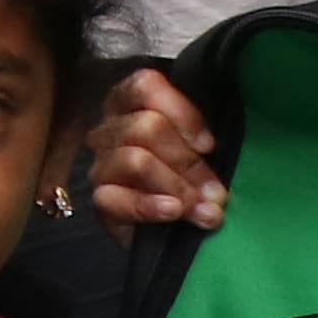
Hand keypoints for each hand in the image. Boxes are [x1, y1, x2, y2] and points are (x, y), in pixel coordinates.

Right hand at [90, 66, 227, 231]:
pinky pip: (113, 197)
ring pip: (134, 160)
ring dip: (177, 186)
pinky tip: (173, 212)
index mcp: (132, 105)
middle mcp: (110, 129)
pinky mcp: (99, 200)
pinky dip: (148, 206)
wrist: (173, 231)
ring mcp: (101, 165)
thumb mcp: (200, 150)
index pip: (144, 85)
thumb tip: (210, 148)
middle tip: (217, 192)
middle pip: (145, 127)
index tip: (208, 145)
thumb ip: (201, 138)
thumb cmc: (191, 179)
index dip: (180, 111)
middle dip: (188, 162)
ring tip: (206, 212)